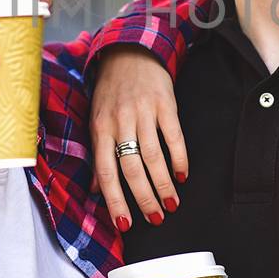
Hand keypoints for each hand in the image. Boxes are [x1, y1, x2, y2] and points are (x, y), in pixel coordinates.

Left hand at [90, 45, 188, 228]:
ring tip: (171, 203)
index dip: (114, 200)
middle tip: (155, 218)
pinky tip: (182, 175)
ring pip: (153, 155)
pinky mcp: (165, 103)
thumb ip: (98, 156)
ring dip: (163, 184)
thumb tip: (95, 191)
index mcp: (100, 128)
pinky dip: (179, 158)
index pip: (105, 171)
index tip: (125, 224)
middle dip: (144, 198)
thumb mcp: (97, 121)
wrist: (130, 53)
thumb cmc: (111, 92)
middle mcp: (120, 121)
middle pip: (131, 167)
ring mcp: (143, 112)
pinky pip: (173, 136)